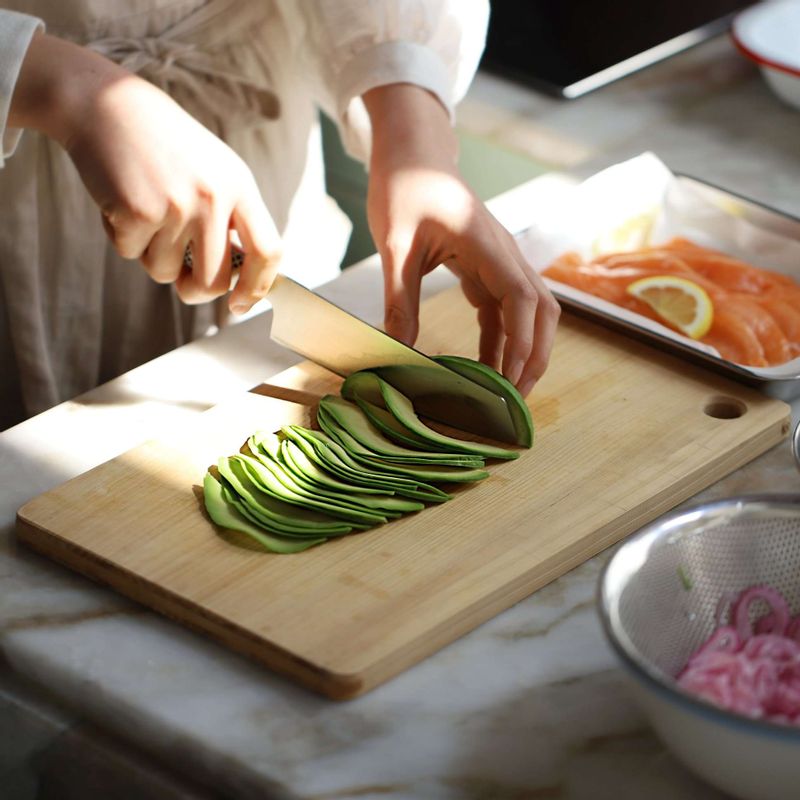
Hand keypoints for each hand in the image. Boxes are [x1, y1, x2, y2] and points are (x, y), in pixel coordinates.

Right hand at [10, 32, 280, 312]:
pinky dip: (122, 238)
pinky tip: (121, 202)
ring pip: (165, 272)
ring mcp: (176, 205)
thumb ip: (232, 220)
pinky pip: (131, 255)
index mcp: (240, 187)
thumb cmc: (165, 147)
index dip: (257, 288)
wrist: (107, 105)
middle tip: (183, 281)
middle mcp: (213, 198)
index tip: (240, 306)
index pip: (268, 251)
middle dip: (195, 291)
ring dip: (151, 256)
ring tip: (146, 213)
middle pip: (214, 281)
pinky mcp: (136, 212)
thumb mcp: (215, 172)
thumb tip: (240, 281)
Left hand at [363, 84, 559, 396]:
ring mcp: (500, 261)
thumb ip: (400, 300)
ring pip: (531, 312)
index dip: (520, 342)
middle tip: (516, 400)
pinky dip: (503, 340)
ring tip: (507, 392)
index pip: (521, 298)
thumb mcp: (395, 247)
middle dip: (535, 355)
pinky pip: (505, 309)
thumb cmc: (403, 190)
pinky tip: (487, 367)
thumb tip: (399, 352)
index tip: (506, 380)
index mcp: (487, 244)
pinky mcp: (488, 267)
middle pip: (542, 310)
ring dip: (525, 351)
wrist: (413, 157)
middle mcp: (505, 253)